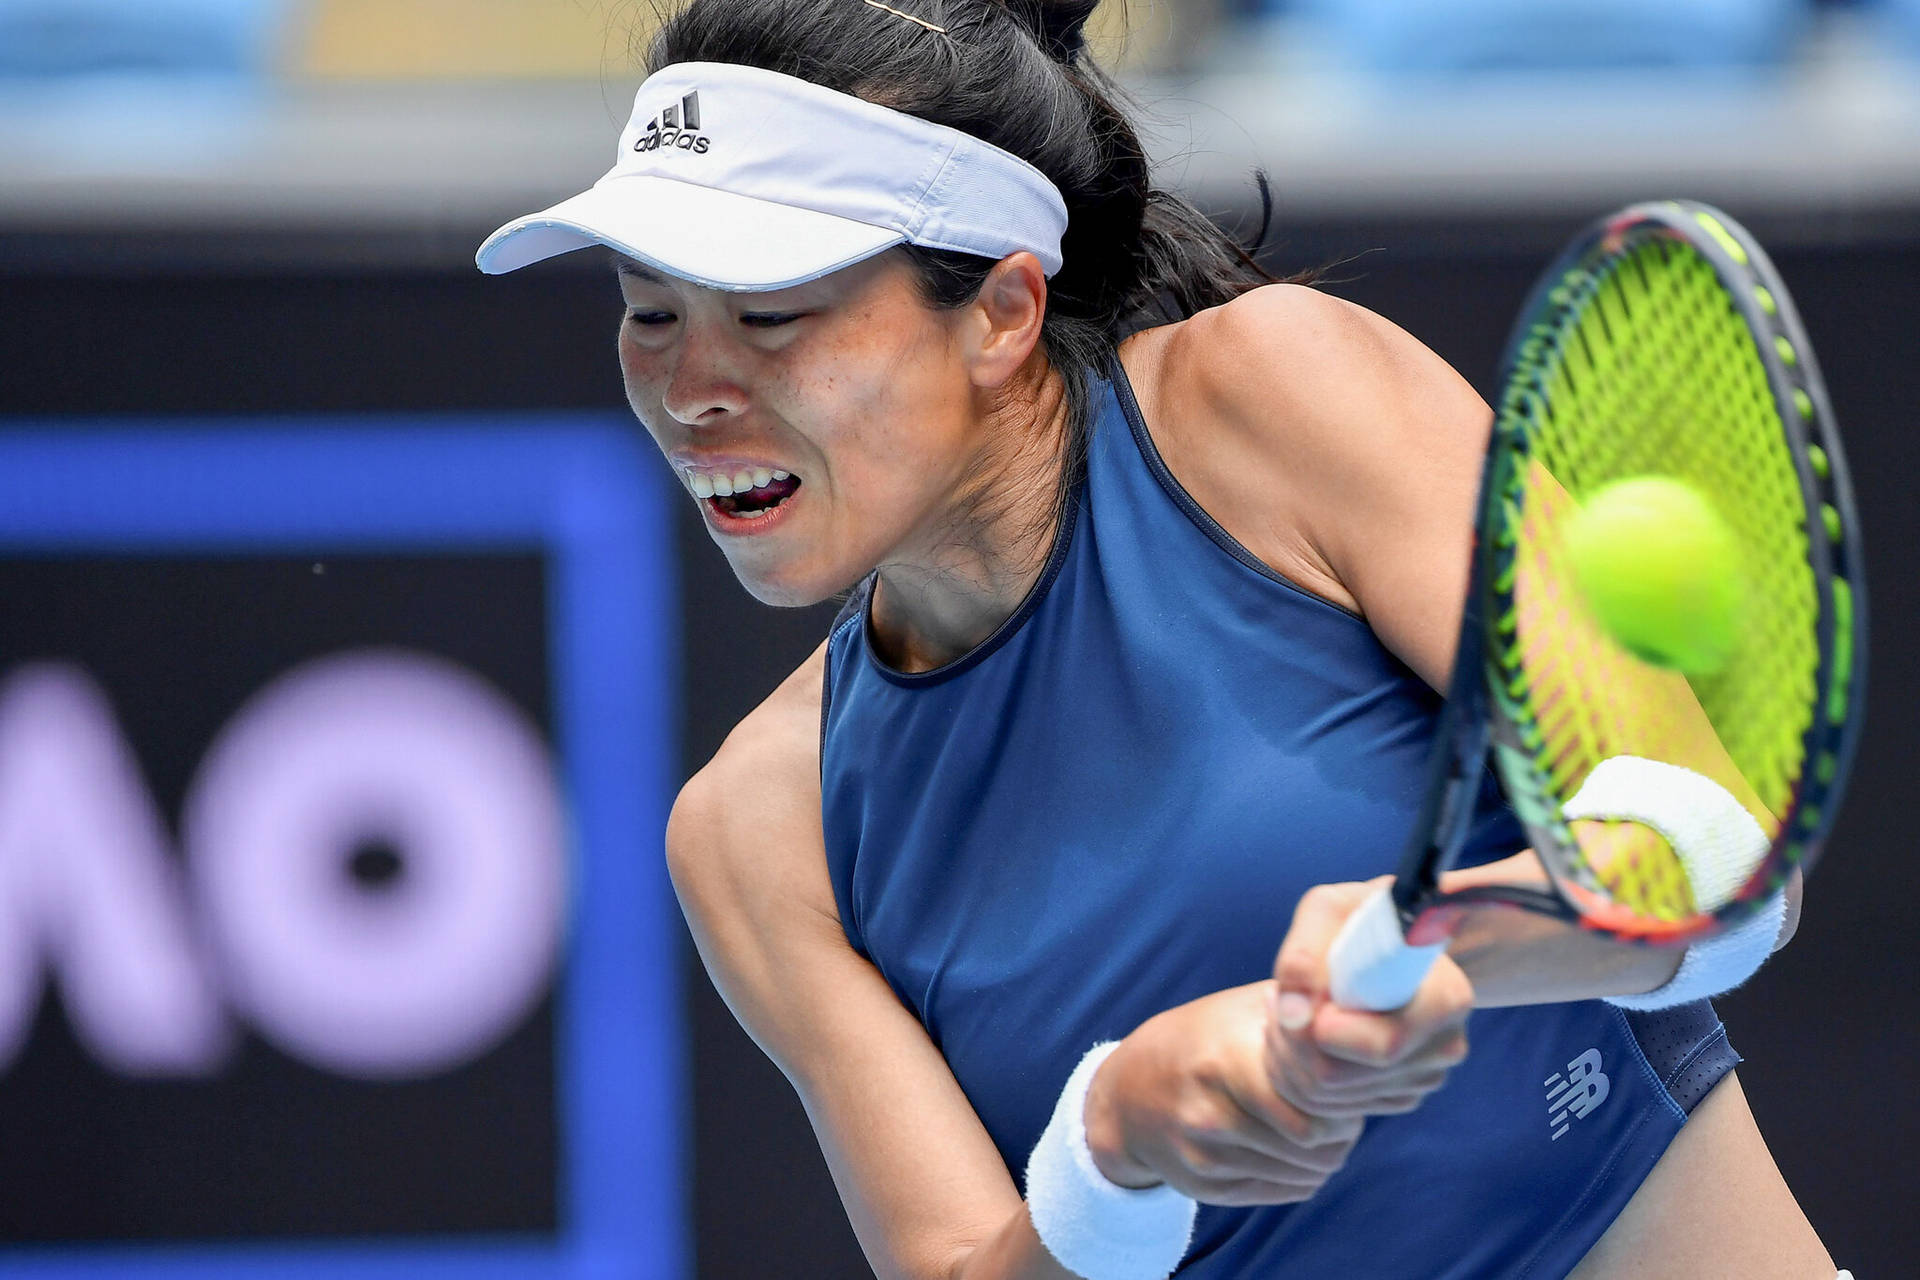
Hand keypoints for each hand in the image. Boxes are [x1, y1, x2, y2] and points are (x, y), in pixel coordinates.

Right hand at [1082, 982, 1363, 1206]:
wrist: (1126, 1092)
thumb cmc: (1201, 1039)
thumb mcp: (1242, 1009)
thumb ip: (1299, 1009)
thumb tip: (1364, 1013)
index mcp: (1224, 1062)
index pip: (1314, 1104)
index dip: (1343, 1097)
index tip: (1344, 1083)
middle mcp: (1210, 1114)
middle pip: (1315, 1144)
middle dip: (1342, 1129)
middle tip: (1343, 1111)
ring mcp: (1205, 1157)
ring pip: (1305, 1172)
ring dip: (1327, 1153)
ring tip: (1322, 1126)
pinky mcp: (1205, 1188)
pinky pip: (1284, 1192)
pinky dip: (1303, 1173)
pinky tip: (1295, 1148)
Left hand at [1266, 878, 1472, 1120]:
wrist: (1389, 938)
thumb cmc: (1358, 917)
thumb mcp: (1328, 910)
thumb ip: (1305, 953)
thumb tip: (1294, 1014)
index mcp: (1445, 998)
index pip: (1380, 1046)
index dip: (1320, 1031)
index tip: (1291, 996)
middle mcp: (1444, 1047)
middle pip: (1340, 1078)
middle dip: (1289, 1042)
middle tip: (1272, 1000)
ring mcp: (1423, 1077)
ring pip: (1326, 1099)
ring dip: (1286, 1056)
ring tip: (1281, 1010)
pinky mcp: (1397, 1095)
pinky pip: (1329, 1109)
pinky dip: (1297, 1074)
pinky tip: (1298, 1033)